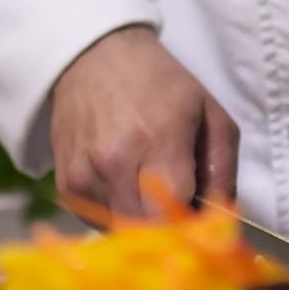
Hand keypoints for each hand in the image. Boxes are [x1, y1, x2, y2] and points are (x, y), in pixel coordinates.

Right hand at [49, 25, 238, 216]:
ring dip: (139, 222)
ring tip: (146, 187)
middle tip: (176, 207)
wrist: (94, 55)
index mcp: (159, 141)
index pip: (173, 219)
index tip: (198, 220)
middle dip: (165, 230)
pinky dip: (115, 212)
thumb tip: (222, 222)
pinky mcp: (65, 184)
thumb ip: (223, 169)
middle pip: (146, 234)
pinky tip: (122, 182)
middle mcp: (116, 163)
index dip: (190, 228)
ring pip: (120, 232)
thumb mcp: (208, 111)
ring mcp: (85, 176)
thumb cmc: (160, 83)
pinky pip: (96, 221)